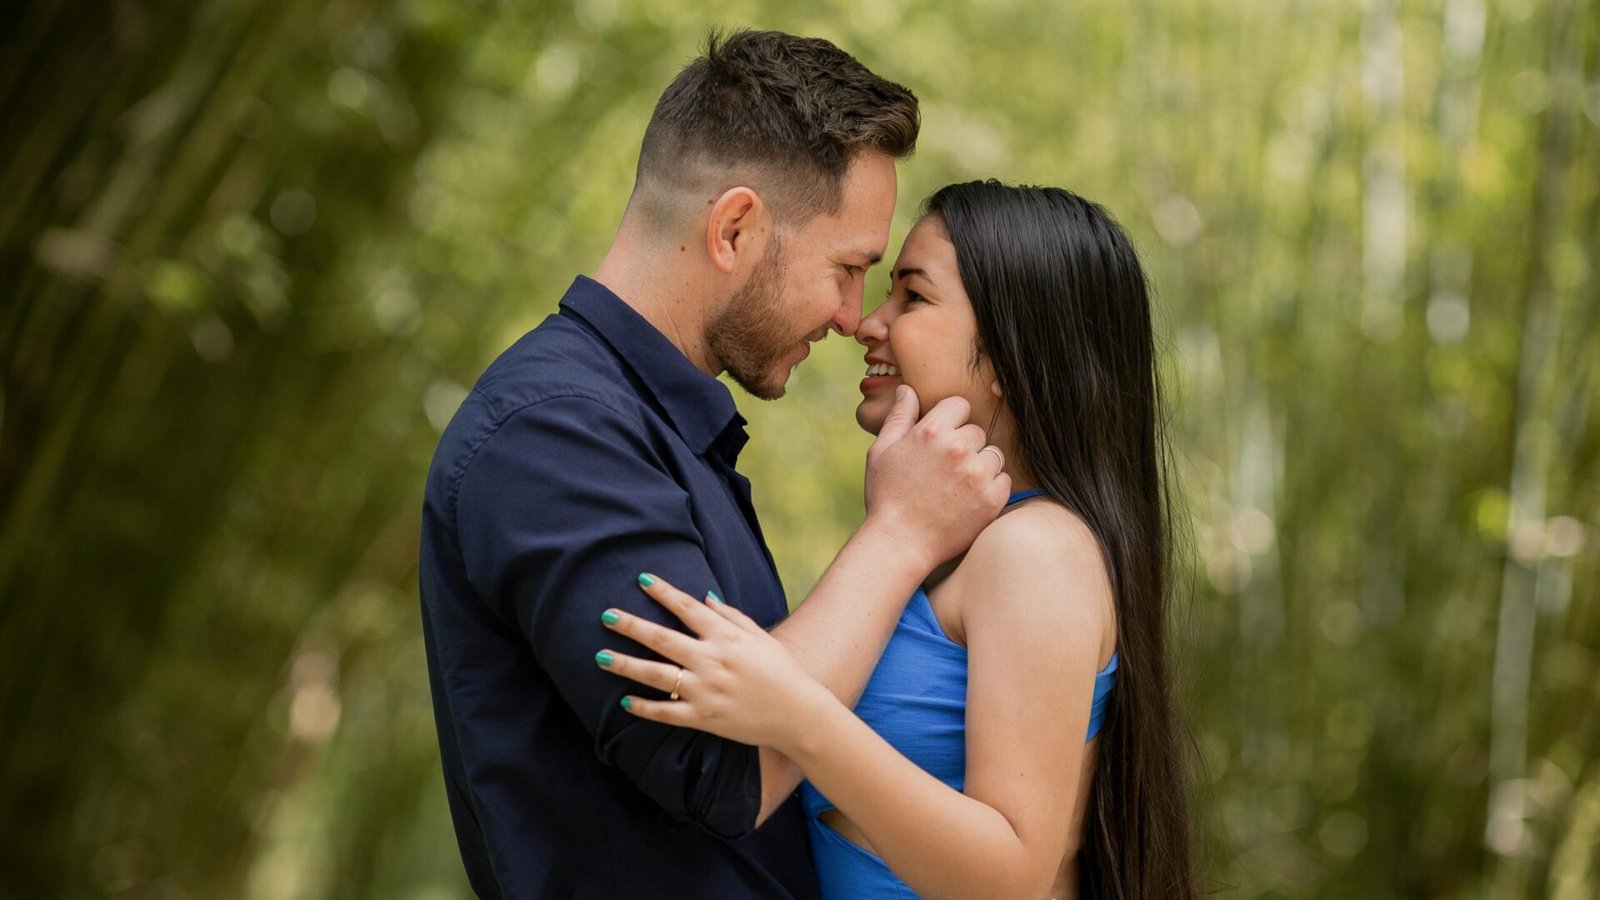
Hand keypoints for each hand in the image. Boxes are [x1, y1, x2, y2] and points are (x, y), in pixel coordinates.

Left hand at [596, 574, 834, 751]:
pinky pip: (666, 712)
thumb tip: (705, 596)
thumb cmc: (782, 671)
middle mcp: (712, 661)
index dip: (664, 592)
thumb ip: (731, 616)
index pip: (688, 608)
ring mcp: (705, 691)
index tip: (642, 579)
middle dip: (631, 625)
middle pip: (662, 638)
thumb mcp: (759, 637)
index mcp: (726, 637)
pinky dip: (644, 707)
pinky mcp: (704, 718)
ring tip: (600, 656)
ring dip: (625, 664)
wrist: (798, 714)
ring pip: (656, 675)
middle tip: (606, 615)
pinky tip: (625, 701)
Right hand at [863, 386, 1010, 568]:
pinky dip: (991, 489)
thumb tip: (908, 389)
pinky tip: (968, 500)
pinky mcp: (992, 499)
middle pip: (977, 432)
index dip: (951, 421)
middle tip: (944, 470)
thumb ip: (899, 416)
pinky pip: (1004, 480)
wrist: (900, 543)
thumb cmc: (886, 496)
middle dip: (964, 446)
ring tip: (957, 486)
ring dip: (980, 466)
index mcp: (932, 431)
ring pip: (993, 455)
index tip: (942, 440)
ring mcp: (977, 474)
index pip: (959, 405)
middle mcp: (958, 448)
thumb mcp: (882, 451)